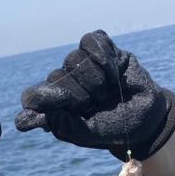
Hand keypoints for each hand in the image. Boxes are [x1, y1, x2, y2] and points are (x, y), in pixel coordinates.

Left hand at [15, 30, 174, 160]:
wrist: (145, 117)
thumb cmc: (112, 128)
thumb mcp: (85, 134)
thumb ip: (60, 125)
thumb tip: (28, 117)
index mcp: (54, 107)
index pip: (32, 96)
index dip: (43, 99)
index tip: (61, 107)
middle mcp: (64, 84)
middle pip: (55, 77)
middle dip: (79, 94)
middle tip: (96, 104)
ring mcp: (80, 65)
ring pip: (73, 59)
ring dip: (95, 79)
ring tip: (107, 90)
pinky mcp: (99, 49)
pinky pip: (90, 41)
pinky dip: (102, 56)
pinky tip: (113, 70)